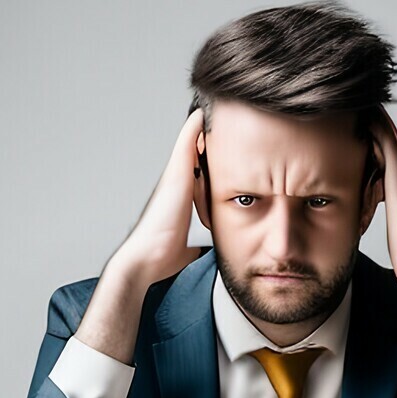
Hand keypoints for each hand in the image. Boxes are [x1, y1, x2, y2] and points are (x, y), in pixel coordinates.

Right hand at [112, 108, 205, 285]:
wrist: (147, 259)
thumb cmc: (163, 255)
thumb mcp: (187, 248)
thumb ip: (195, 245)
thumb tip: (203, 254)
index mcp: (181, 198)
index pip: (197, 173)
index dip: (206, 158)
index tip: (219, 145)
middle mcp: (176, 185)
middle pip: (193, 154)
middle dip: (203, 137)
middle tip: (215, 115)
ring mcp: (174, 178)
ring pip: (189, 146)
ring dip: (198, 129)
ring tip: (212, 108)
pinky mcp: (176, 177)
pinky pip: (186, 146)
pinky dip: (193, 130)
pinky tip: (202, 114)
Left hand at [369, 105, 396, 292]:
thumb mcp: (387, 234)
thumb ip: (380, 224)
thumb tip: (368, 226)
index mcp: (395, 193)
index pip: (380, 154)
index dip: (369, 133)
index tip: (354, 115)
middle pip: (385, 141)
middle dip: (373, 119)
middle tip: (358, 94)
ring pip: (388, 141)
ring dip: (377, 118)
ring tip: (362, 96)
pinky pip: (389, 153)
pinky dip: (379, 133)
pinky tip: (366, 119)